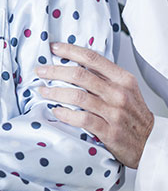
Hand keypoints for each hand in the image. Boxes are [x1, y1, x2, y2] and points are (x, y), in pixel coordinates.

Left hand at [35, 42, 153, 167]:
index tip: (54, 48)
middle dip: (55, 71)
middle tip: (40, 71)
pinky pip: (82, 119)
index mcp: (123, 79)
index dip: (70, 51)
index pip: (92, 58)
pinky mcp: (109, 132)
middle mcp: (118, 94)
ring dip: (55, 92)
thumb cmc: (134, 115)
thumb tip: (75, 63)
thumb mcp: (126, 90)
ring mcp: (114, 113)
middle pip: (80, 75)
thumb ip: (104, 77)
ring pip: (77, 96)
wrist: (151, 143)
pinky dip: (65, 114)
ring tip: (42, 91)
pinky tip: (56, 111)